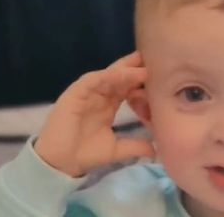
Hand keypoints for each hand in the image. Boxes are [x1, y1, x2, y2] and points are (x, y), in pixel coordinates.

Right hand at [34, 52, 154, 176]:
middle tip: (153, 60)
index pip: (127, 88)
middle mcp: (99, 96)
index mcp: (108, 105)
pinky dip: (108, 76)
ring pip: (108, 76)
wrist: (63, 162)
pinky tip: (122, 74)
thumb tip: (156, 150)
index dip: (142, 84)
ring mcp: (87, 93)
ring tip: (142, 66)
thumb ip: (135, 146)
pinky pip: (93, 80)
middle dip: (135, 68)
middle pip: (119, 77)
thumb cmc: (86, 154)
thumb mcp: (117, 149)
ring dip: (125, 71)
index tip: (161, 82)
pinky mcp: (75, 93)